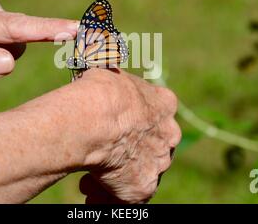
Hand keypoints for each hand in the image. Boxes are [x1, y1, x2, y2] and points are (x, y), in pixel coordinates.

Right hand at [76, 69, 180, 203]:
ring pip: (139, 171)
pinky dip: (109, 194)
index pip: (154, 115)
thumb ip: (114, 80)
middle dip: (127, 151)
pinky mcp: (144, 186)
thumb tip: (102, 63)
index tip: (115, 127)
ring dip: (117, 175)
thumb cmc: (98, 90)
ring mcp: (158, 162)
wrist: (95, 116)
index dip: (133, 122)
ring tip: (88, 177)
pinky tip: (90, 189)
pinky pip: (128, 195)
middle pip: (150, 146)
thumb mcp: (110, 73)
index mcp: (164, 103)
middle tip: (103, 154)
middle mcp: (168, 134)